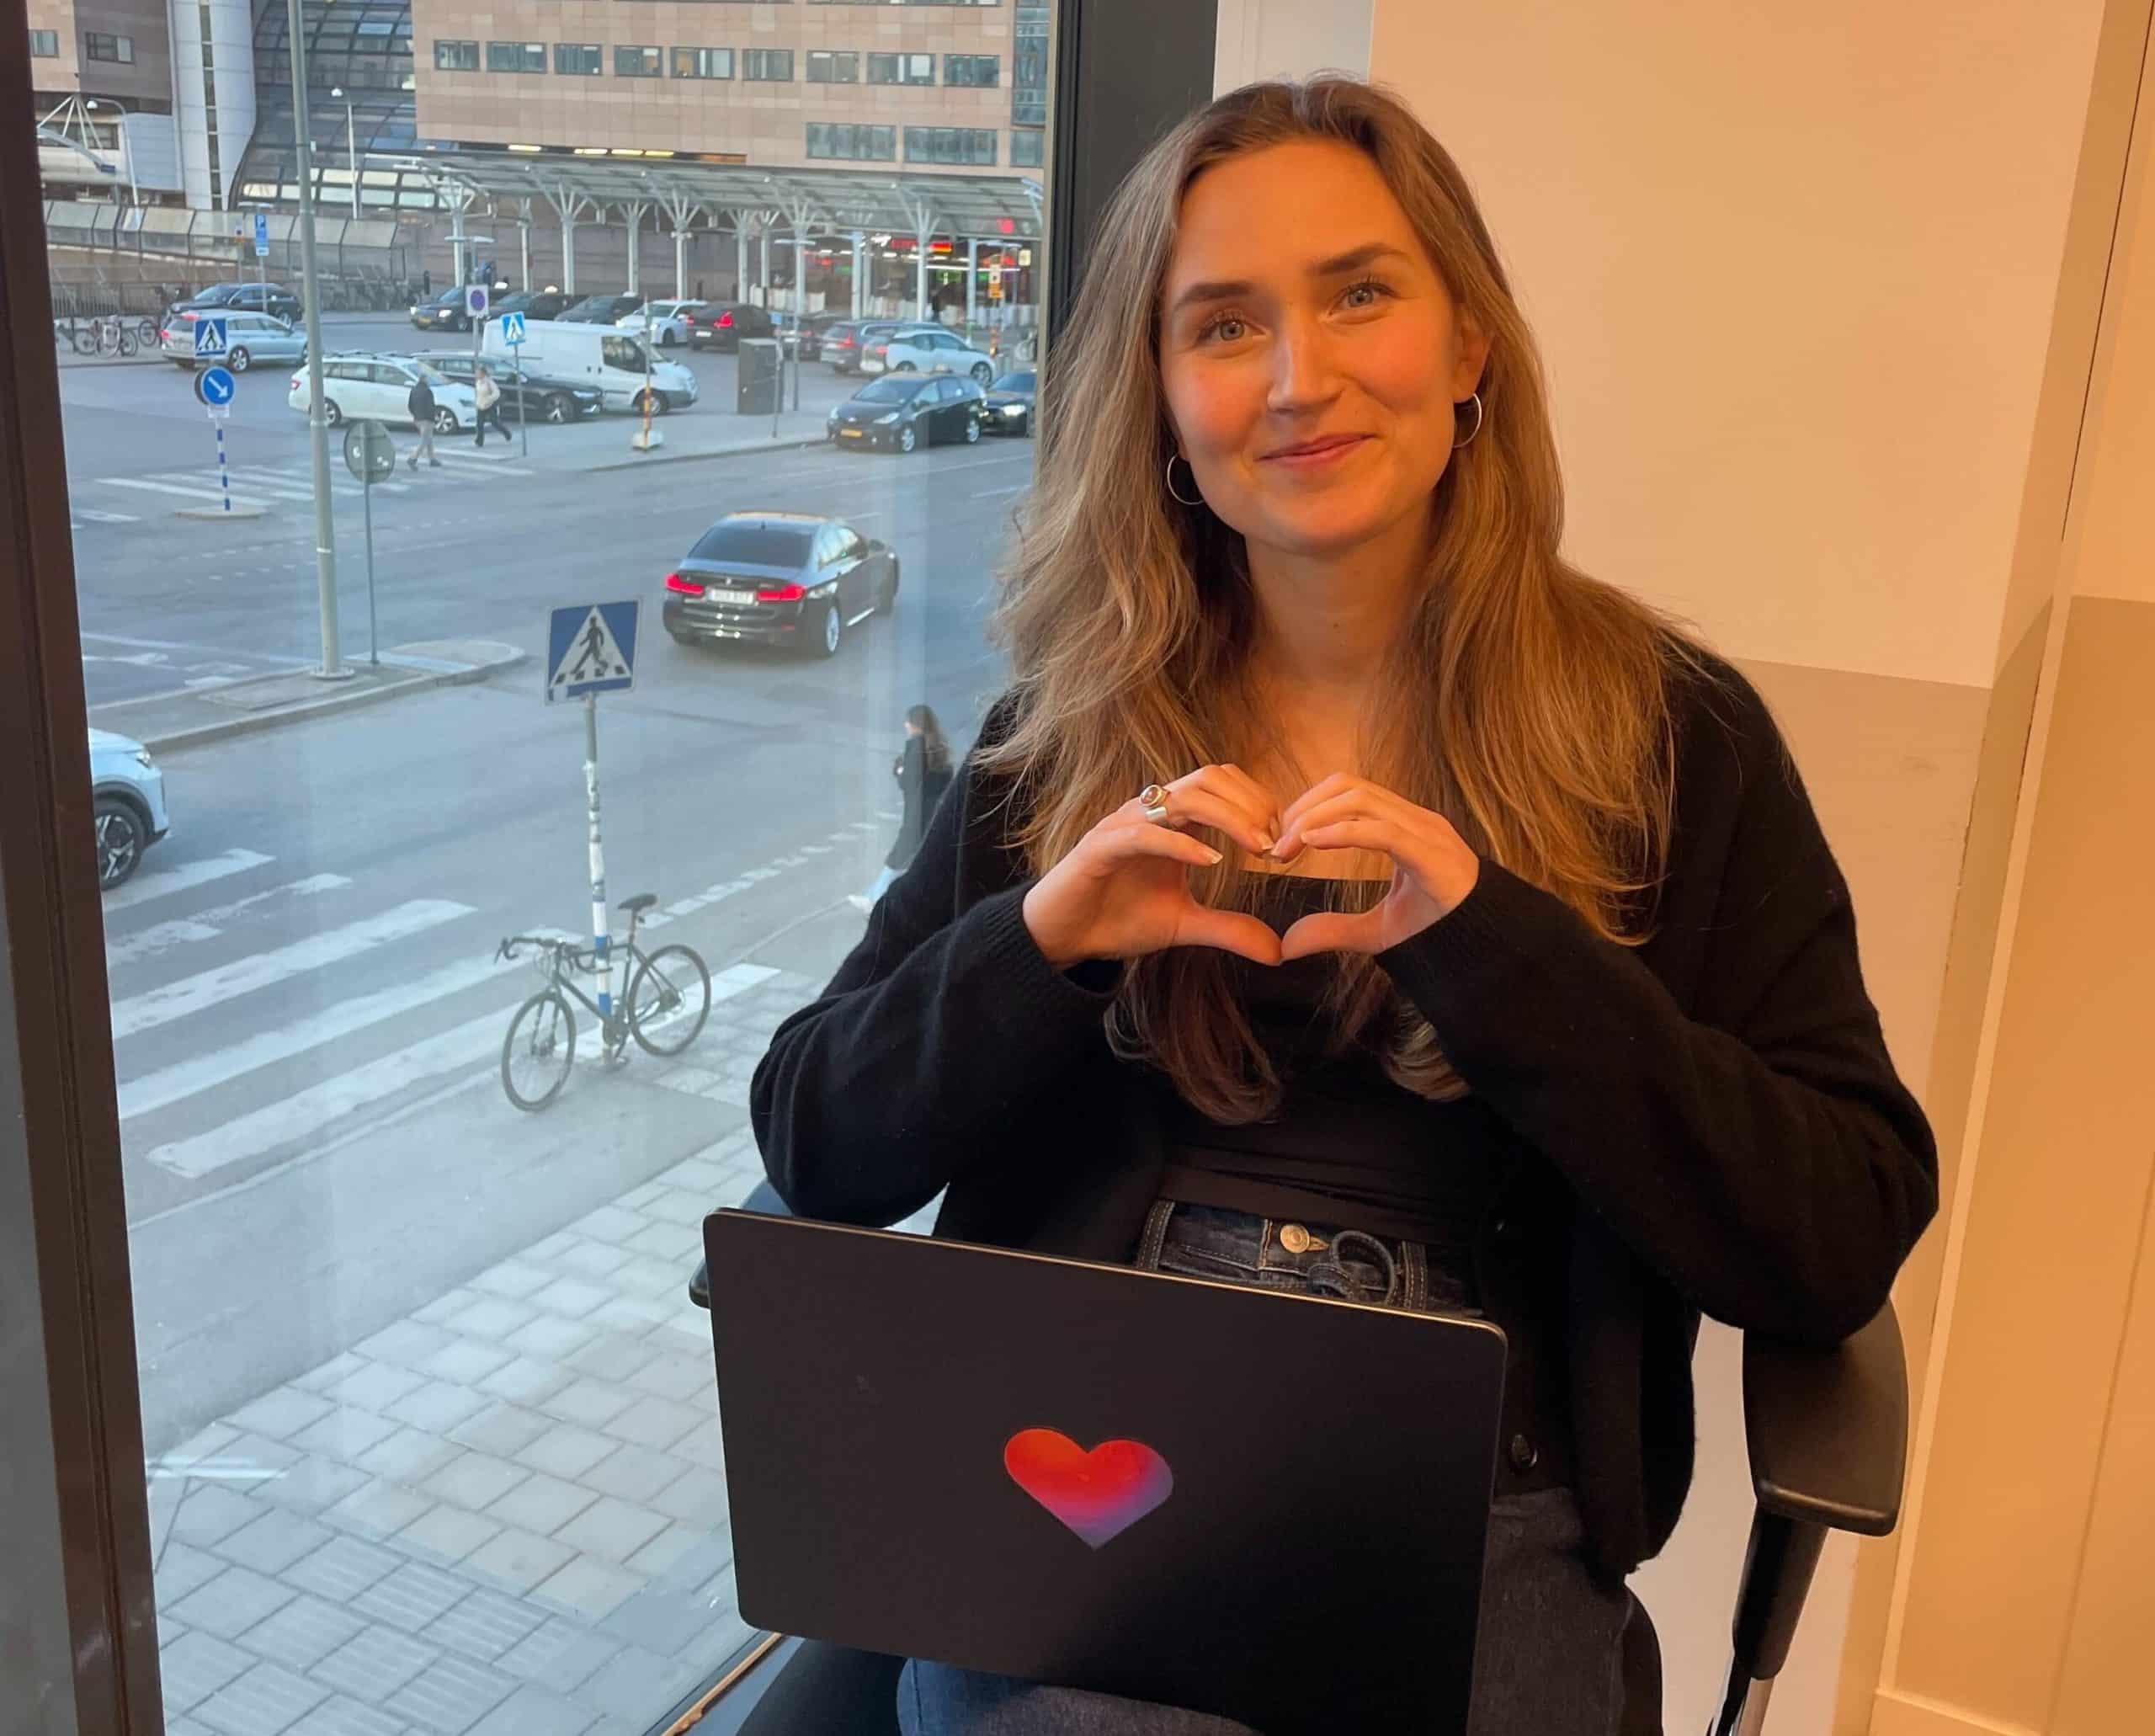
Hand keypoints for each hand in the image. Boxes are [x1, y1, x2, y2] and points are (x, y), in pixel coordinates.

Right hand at [1022, 765, 1283, 969]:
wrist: (1064, 936)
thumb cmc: (1118, 919)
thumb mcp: (1185, 924)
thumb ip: (1229, 929)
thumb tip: (1278, 951)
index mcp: (1173, 820)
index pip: (1224, 785)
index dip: (1259, 805)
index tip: (1283, 845)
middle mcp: (1150, 811)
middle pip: (1210, 778)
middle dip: (1251, 804)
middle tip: (1275, 844)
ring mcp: (1124, 824)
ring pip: (1183, 796)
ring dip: (1228, 816)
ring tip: (1256, 847)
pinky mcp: (1100, 846)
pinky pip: (1144, 832)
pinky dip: (1180, 843)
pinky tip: (1212, 862)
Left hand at [1270, 774, 1480, 959]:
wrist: (1486, 948)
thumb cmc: (1437, 930)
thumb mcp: (1374, 932)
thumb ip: (1333, 931)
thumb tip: (1288, 945)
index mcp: (1402, 826)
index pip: (1349, 792)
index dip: (1309, 806)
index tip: (1281, 842)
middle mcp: (1414, 820)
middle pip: (1349, 786)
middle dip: (1305, 807)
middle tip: (1277, 845)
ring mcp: (1426, 833)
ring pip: (1362, 799)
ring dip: (1316, 817)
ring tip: (1289, 846)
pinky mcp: (1432, 855)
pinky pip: (1383, 831)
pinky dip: (1343, 832)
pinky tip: (1313, 843)